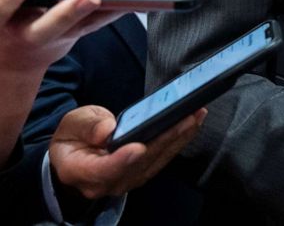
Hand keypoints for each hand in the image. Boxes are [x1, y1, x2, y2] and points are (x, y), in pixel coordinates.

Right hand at [0, 0, 121, 74]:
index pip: (1, 9)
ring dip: (97, 13)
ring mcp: (53, 40)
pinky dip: (112, 13)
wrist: (16, 55)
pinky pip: (94, 26)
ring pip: (75, 29)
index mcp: (3, 19)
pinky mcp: (73, 39)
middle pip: (47, 27)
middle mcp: (28, 33)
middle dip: (67, 12)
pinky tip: (131, 2)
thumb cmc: (17, 11)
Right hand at [50, 105, 204, 199]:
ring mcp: (126, 180)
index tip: (138, 147)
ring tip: (196, 116)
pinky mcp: (141, 173)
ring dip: (178, 138)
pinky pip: (162, 158)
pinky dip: (178, 140)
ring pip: (156, 161)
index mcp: (79, 171)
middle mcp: (105, 183)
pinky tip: (191, 124)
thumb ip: (87, 126)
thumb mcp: (72, 124)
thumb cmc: (73, 137)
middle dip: (166, 139)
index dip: (121, 160)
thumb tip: (107, 130)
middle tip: (187, 117)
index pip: (102, 170)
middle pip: (139, 163)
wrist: (76, 154)